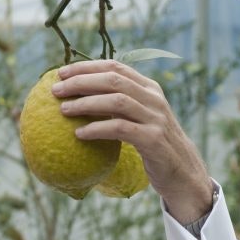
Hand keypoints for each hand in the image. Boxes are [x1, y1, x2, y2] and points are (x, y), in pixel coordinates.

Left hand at [53, 59, 212, 223]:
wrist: (183, 172)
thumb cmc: (154, 144)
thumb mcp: (141, 118)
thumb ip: (121, 104)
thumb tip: (80, 96)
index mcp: (149, 88)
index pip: (115, 67)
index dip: (87, 67)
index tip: (61, 73)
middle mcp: (154, 99)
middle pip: (113, 80)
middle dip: (81, 82)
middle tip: (56, 90)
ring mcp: (155, 118)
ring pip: (116, 101)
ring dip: (86, 103)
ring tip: (63, 110)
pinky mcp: (153, 139)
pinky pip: (120, 129)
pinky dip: (97, 129)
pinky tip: (79, 133)